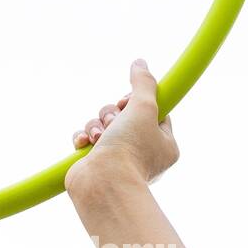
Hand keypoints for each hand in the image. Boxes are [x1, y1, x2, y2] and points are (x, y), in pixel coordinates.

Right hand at [64, 59, 178, 192]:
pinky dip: (83, 137)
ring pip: (104, 125)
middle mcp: (143, 153)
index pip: (155, 111)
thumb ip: (144, 84)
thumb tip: (140, 63)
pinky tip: (83, 142)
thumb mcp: (143, 107)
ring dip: (97, 125)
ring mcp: (118, 159)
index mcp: (164, 144)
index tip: (127, 99)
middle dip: (113, 114)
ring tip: (98, 136)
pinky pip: (87, 139)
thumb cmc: (129, 148)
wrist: (102, 183)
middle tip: (114, 120)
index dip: (138, 100)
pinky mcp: (96, 162)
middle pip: (126, 115)